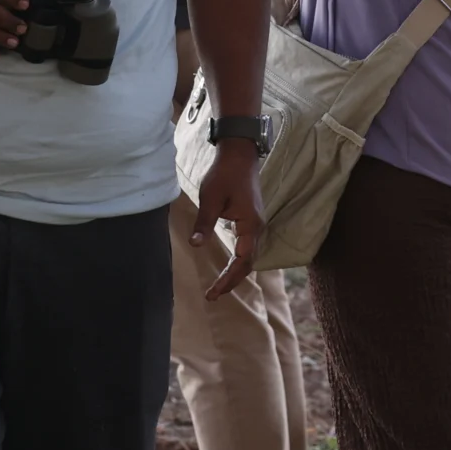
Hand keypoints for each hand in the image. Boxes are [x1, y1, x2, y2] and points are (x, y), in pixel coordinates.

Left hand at [192, 142, 266, 299]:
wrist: (240, 154)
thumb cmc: (225, 174)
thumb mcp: (211, 197)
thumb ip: (204, 222)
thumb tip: (194, 245)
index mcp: (249, 225)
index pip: (241, 261)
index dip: (228, 279)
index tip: (213, 293)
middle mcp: (256, 228)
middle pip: (248, 263)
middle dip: (232, 280)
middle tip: (213, 295)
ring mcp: (255, 223)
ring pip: (249, 256)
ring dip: (236, 272)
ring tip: (220, 286)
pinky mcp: (250, 219)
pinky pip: (247, 246)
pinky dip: (238, 260)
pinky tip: (228, 264)